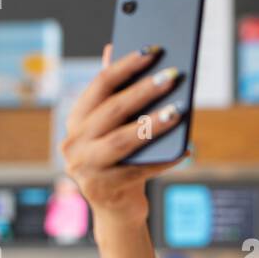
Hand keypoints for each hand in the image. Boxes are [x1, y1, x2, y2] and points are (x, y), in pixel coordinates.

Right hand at [59, 42, 189, 229]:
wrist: (117, 209)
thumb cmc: (121, 160)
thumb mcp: (114, 127)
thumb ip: (113, 92)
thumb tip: (112, 48)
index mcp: (76, 120)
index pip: (100, 85)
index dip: (126, 66)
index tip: (152, 51)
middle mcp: (74, 143)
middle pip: (112, 110)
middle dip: (143, 91)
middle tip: (171, 77)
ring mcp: (85, 169)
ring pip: (122, 141)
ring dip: (151, 124)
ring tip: (177, 112)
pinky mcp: (104, 190)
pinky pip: (139, 170)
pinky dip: (163, 159)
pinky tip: (184, 148)